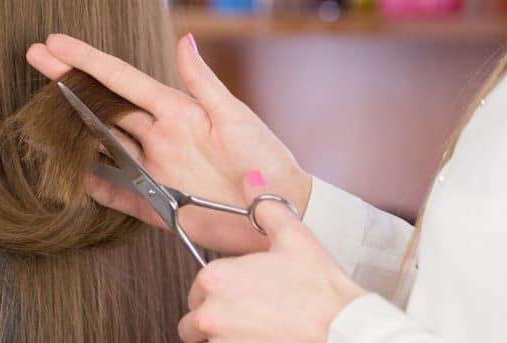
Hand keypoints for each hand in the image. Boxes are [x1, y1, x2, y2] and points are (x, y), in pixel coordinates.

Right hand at [26, 33, 311, 253]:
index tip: (56, 43)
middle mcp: (157, 137)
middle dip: (67, 82)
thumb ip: (204, 83)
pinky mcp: (153, 204)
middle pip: (102, 107)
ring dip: (72, 131)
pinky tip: (71, 175)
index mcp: (175, 111)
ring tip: (42, 113)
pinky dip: (93, 186)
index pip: (121, 79)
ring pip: (102, 147)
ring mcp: (152, 169)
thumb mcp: (235, 117)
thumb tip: (183, 42)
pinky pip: (115, 193)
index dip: (87, 61)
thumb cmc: (265, 160)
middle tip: (35, 58)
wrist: (278, 211)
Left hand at [177, 172, 366, 342]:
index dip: (221, 289)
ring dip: (223, 336)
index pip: (199, 286)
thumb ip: (266, 209)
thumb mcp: (294, 238)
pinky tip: (261, 339)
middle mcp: (209, 313)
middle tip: (251, 312)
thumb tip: (252, 181)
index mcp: (216, 279)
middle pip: (194, 319)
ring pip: (205, 341)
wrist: (344, 330)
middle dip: (216, 316)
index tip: (244, 291)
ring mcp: (220, 342)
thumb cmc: (321, 290)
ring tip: (256, 328)